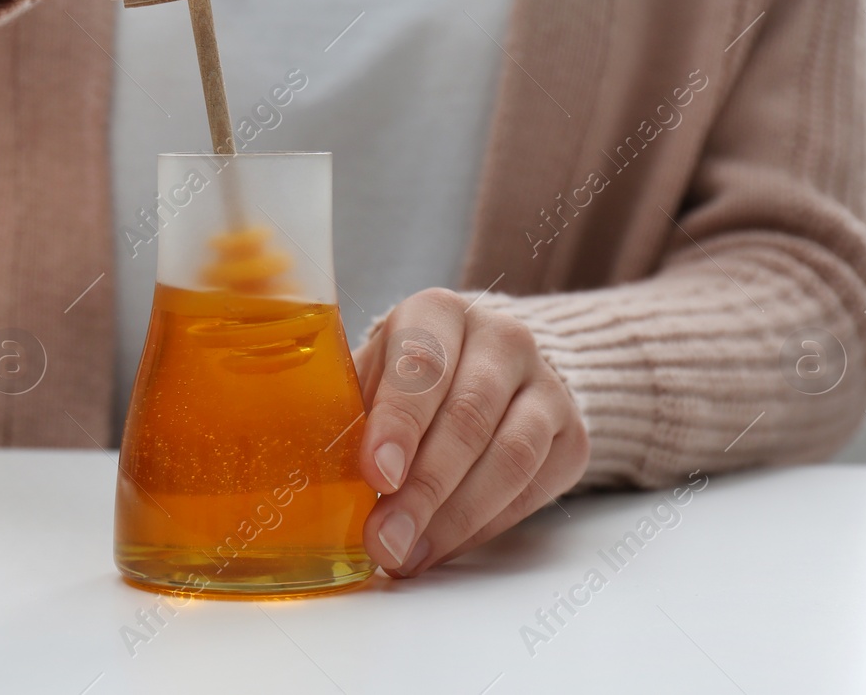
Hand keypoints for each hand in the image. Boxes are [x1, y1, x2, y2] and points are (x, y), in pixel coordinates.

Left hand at [353, 288, 588, 575]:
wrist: (490, 372)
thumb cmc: (408, 378)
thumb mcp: (370, 373)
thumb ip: (343, 408)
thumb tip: (294, 463)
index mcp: (438, 312)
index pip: (422, 364)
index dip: (399, 423)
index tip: (376, 474)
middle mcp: (502, 338)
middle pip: (467, 417)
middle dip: (422, 488)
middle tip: (383, 538)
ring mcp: (545, 386)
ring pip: (509, 458)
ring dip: (453, 517)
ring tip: (406, 553)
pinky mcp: (571, 436)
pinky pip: (531, 489)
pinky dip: (482, 526)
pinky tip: (440, 545)